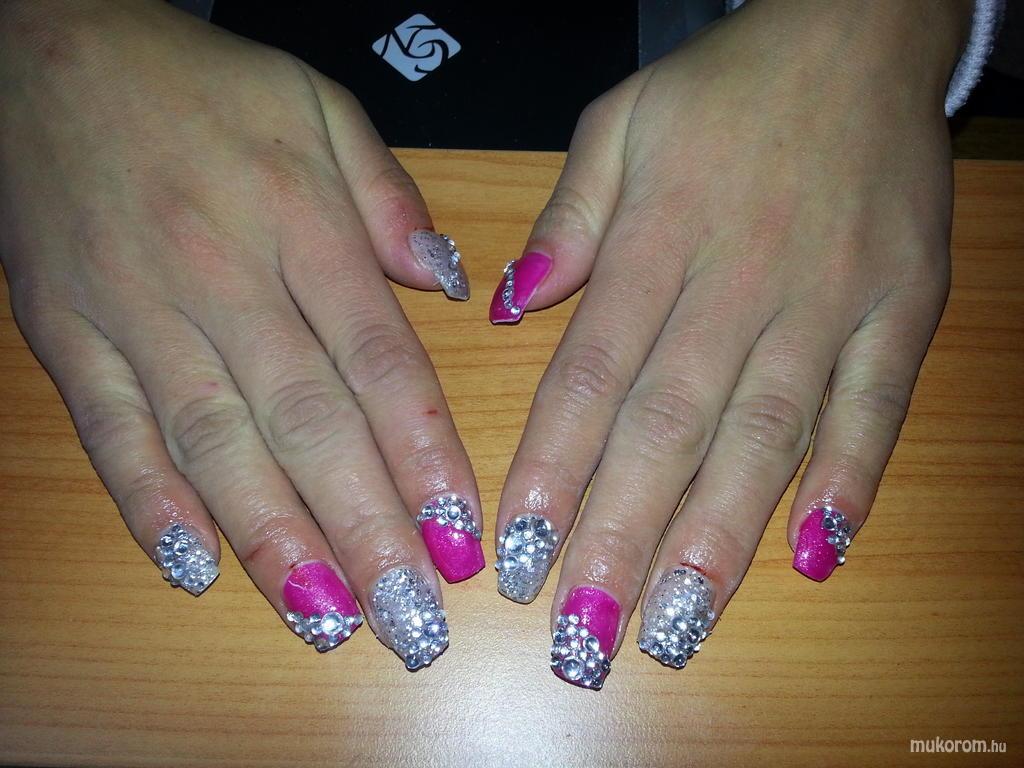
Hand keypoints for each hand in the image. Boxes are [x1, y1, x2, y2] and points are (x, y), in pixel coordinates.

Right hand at [0, 0, 482, 666]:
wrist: (53, 51)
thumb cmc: (202, 84)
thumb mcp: (320, 106)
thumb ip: (388, 199)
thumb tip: (448, 283)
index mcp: (299, 222)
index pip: (379, 361)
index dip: (425, 456)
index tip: (463, 537)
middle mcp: (222, 278)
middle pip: (308, 424)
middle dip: (365, 530)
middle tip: (414, 618)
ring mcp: (137, 313)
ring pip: (215, 445)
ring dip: (274, 541)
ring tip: (329, 620)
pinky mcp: (67, 335)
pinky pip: (112, 432)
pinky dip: (150, 505)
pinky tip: (196, 569)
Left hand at [489, 0, 971, 687]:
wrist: (859, 36)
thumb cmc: (725, 88)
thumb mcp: (619, 123)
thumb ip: (567, 220)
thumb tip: (512, 305)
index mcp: (657, 242)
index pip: (590, 378)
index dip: (551, 472)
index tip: (518, 557)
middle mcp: (738, 282)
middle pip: (668, 428)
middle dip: (620, 536)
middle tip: (583, 632)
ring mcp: (827, 301)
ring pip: (764, 435)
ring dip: (718, 539)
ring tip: (675, 626)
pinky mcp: (900, 308)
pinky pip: (875, 405)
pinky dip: (850, 479)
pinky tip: (815, 554)